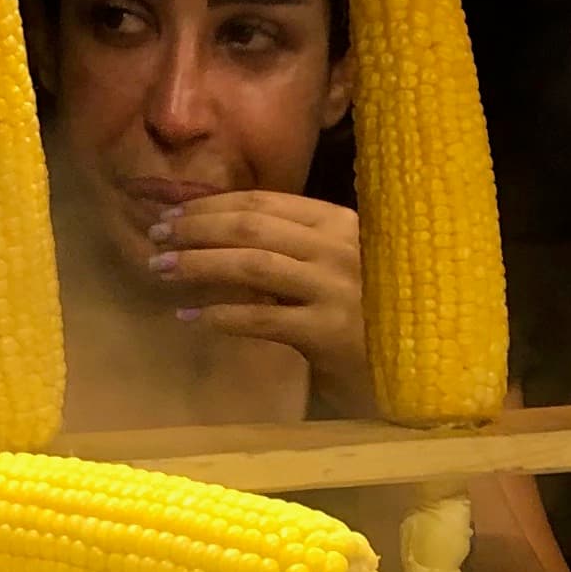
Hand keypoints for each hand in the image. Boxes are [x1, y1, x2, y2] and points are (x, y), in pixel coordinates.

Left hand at [148, 190, 367, 413]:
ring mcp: (336, 288)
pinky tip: (190, 319)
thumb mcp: (334, 269)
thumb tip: (220, 231)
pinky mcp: (329, 332)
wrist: (413, 370)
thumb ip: (294, 248)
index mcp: (340, 222)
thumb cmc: (366, 318)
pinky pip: (261, 318)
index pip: (265, 201)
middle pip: (252, 226)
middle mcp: (340, 247)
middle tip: (157, 237)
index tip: (172, 211)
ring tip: (162, 269)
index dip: (211, 204)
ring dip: (199, 264)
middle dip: (196, 228)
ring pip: (252, 265)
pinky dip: (220, 316)